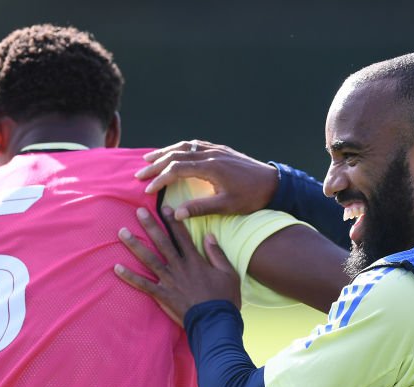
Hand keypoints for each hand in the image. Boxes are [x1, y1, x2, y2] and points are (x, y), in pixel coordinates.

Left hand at [115, 206, 240, 325]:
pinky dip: (130, 277)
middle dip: (150, 225)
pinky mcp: (163, 296)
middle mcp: (180, 267)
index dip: (173, 220)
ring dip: (135, 245)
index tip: (164, 207)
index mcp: (195, 260)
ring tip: (122, 232)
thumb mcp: (228, 273)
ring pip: (149, 259)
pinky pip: (144, 285)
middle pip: (162, 242)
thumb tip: (209, 235)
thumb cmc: (225, 299)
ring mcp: (169, 281)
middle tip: (138, 211)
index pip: (182, 236)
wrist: (216, 322)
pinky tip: (117, 268)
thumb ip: (217, 253)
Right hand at [135, 140, 278, 219]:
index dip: (160, 179)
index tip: (148, 189)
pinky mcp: (221, 150)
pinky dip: (180, 148)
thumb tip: (176, 214)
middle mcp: (211, 154)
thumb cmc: (252, 197)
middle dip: (156, 164)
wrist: (274, 183)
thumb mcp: (227, 206)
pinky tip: (174, 152)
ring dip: (165, 152)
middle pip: (176, 155)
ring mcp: (216, 150)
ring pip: (184, 146)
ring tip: (149, 159)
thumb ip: (201, 208)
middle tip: (139, 174)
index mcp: (211, 168)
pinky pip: (195, 145)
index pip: (177, 169)